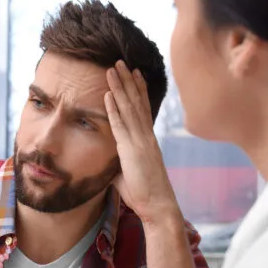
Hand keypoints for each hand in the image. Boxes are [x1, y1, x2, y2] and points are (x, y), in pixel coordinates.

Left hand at [105, 60, 182, 225]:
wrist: (158, 205)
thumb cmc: (144, 194)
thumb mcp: (127, 175)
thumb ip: (119, 165)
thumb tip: (110, 165)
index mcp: (146, 140)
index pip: (141, 109)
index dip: (136, 90)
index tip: (132, 73)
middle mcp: (145, 136)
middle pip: (136, 102)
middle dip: (127, 80)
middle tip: (120, 61)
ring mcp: (140, 141)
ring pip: (129, 108)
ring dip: (119, 88)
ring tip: (112, 69)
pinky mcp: (133, 150)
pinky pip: (121, 126)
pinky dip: (114, 109)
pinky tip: (108, 95)